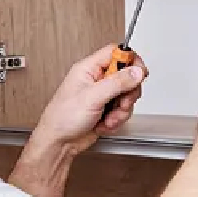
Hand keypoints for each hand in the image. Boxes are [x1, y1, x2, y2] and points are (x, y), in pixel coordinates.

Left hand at [31, 44, 148, 153]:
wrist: (59, 143)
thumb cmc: (62, 118)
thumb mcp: (92, 97)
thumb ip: (117, 83)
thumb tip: (136, 72)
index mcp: (88, 69)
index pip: (116, 53)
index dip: (130, 60)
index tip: (138, 73)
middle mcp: (96, 80)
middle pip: (126, 75)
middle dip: (128, 93)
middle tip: (121, 102)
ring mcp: (101, 95)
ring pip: (126, 95)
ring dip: (121, 110)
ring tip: (108, 118)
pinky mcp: (105, 110)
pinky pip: (122, 110)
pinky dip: (117, 120)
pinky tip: (104, 124)